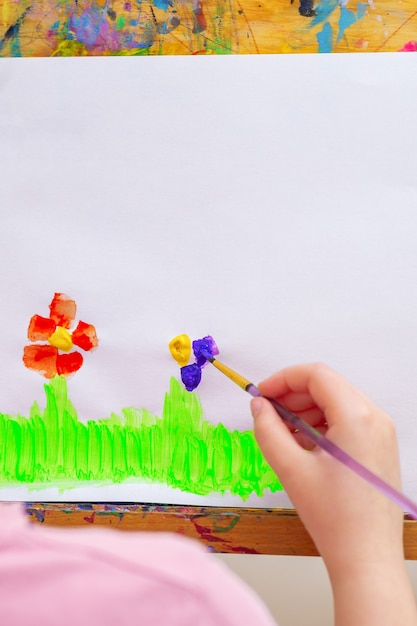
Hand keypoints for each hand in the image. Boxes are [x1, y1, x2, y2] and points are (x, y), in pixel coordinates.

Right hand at [250, 364, 416, 625]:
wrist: (367, 558)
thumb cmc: (334, 518)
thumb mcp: (291, 469)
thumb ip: (268, 430)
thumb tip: (259, 406)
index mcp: (357, 417)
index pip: (316, 375)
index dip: (283, 378)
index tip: (262, 393)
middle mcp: (375, 418)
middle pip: (328, 386)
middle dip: (293, 394)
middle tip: (267, 412)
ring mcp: (382, 432)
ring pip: (337, 402)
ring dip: (306, 409)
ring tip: (283, 432)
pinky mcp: (380, 447)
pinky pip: (348, 420)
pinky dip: (322, 424)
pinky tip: (303, 444)